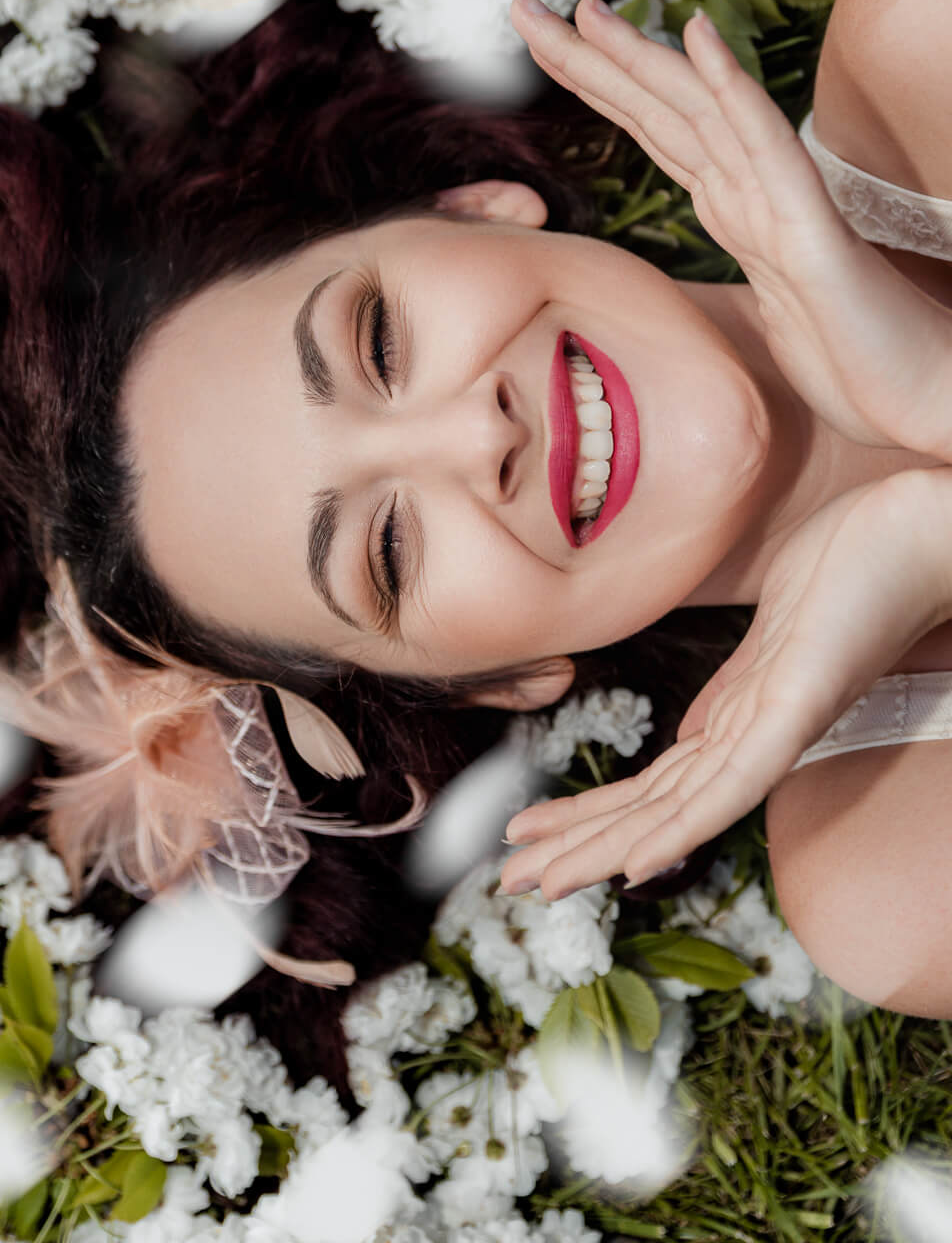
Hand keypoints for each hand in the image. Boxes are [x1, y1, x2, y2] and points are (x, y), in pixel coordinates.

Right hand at [498, 466, 951, 899]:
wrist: (927, 530)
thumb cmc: (857, 568)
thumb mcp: (773, 642)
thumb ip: (729, 695)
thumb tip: (685, 735)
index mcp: (741, 723)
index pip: (649, 783)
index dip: (586, 814)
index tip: (524, 835)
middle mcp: (754, 739)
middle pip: (648, 807)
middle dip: (573, 846)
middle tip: (506, 886)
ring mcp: (776, 726)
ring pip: (676, 808)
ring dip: (602, 851)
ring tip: (542, 883)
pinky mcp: (798, 708)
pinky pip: (732, 781)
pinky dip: (681, 828)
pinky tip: (638, 863)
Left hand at [510, 0, 951, 462]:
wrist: (920, 393)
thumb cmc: (851, 353)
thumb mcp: (770, 305)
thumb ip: (745, 254)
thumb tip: (721, 229)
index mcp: (732, 206)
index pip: (650, 128)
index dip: (593, 80)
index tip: (538, 40)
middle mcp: (747, 191)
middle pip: (655, 108)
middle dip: (584, 56)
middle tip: (518, 6)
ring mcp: (777, 203)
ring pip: (696, 111)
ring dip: (638, 57)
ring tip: (586, 8)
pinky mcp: (806, 230)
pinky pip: (762, 145)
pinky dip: (727, 88)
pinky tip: (699, 36)